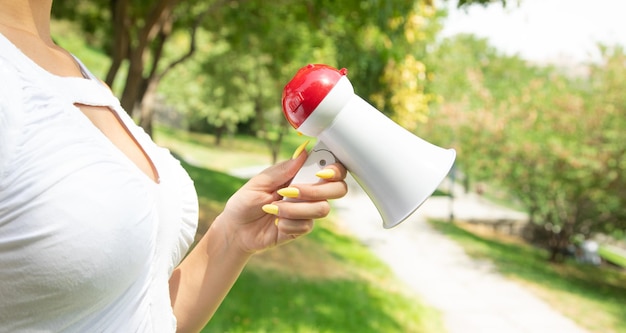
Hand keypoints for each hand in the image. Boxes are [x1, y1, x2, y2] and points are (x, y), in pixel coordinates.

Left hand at [215, 145, 347, 253]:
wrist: (236, 230)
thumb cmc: (245, 202)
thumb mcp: (259, 182)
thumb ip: (282, 170)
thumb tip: (303, 151)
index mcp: (300, 175)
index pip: (331, 169)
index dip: (335, 169)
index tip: (321, 173)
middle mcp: (309, 192)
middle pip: (339, 189)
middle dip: (317, 191)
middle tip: (290, 192)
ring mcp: (307, 211)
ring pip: (322, 209)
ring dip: (295, 209)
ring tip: (273, 209)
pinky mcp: (302, 228)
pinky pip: (307, 225)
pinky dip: (288, 222)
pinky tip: (275, 222)